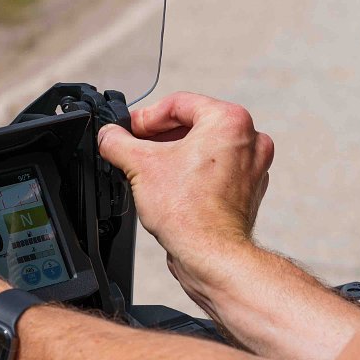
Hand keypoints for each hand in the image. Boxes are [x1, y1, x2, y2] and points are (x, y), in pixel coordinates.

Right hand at [97, 92, 273, 259]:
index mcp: (230, 121)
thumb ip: (117, 142)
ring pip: (204, 147)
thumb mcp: (139, 166)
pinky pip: (215, 169)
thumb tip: (107, 136)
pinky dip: (192, 173)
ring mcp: (251, 166)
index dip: (146, 116)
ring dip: (174, 154)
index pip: (179, 103)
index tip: (130, 130)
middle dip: (159, 136)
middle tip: (134, 147)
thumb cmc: (189, 212)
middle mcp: (249, 140)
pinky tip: (170, 187)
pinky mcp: (247, 190)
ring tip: (149, 168)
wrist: (211, 256)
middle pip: (193, 123)